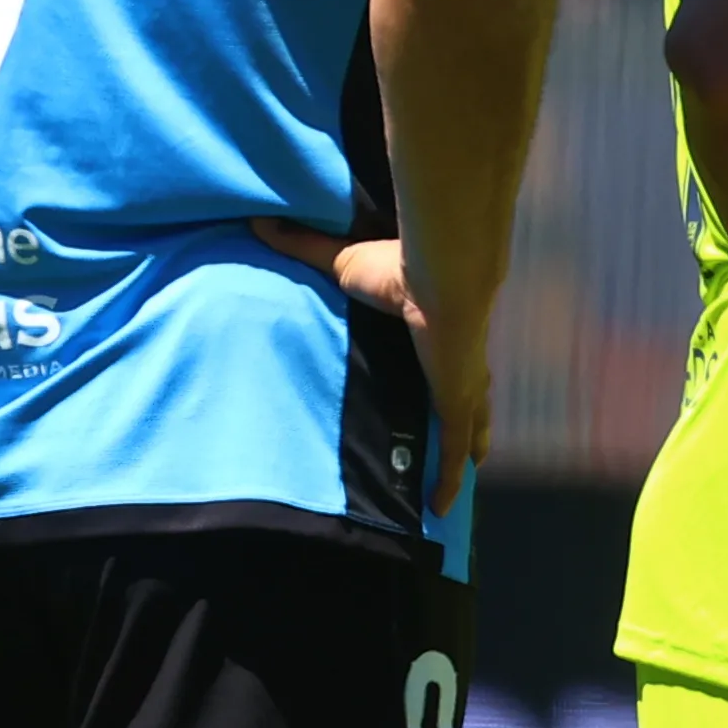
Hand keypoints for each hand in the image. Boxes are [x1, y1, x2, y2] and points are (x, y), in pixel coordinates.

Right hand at [258, 220, 477, 502]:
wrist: (437, 277)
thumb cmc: (396, 267)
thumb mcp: (341, 262)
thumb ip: (303, 246)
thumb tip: (259, 220)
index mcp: (437, 334)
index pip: (444, 361)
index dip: (443, 377)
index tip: (437, 388)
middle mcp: (458, 364)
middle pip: (466, 402)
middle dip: (463, 423)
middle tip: (455, 447)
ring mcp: (463, 388)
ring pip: (467, 432)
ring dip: (462, 457)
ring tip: (452, 487)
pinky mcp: (457, 405)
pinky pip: (454, 453)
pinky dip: (448, 479)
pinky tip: (440, 508)